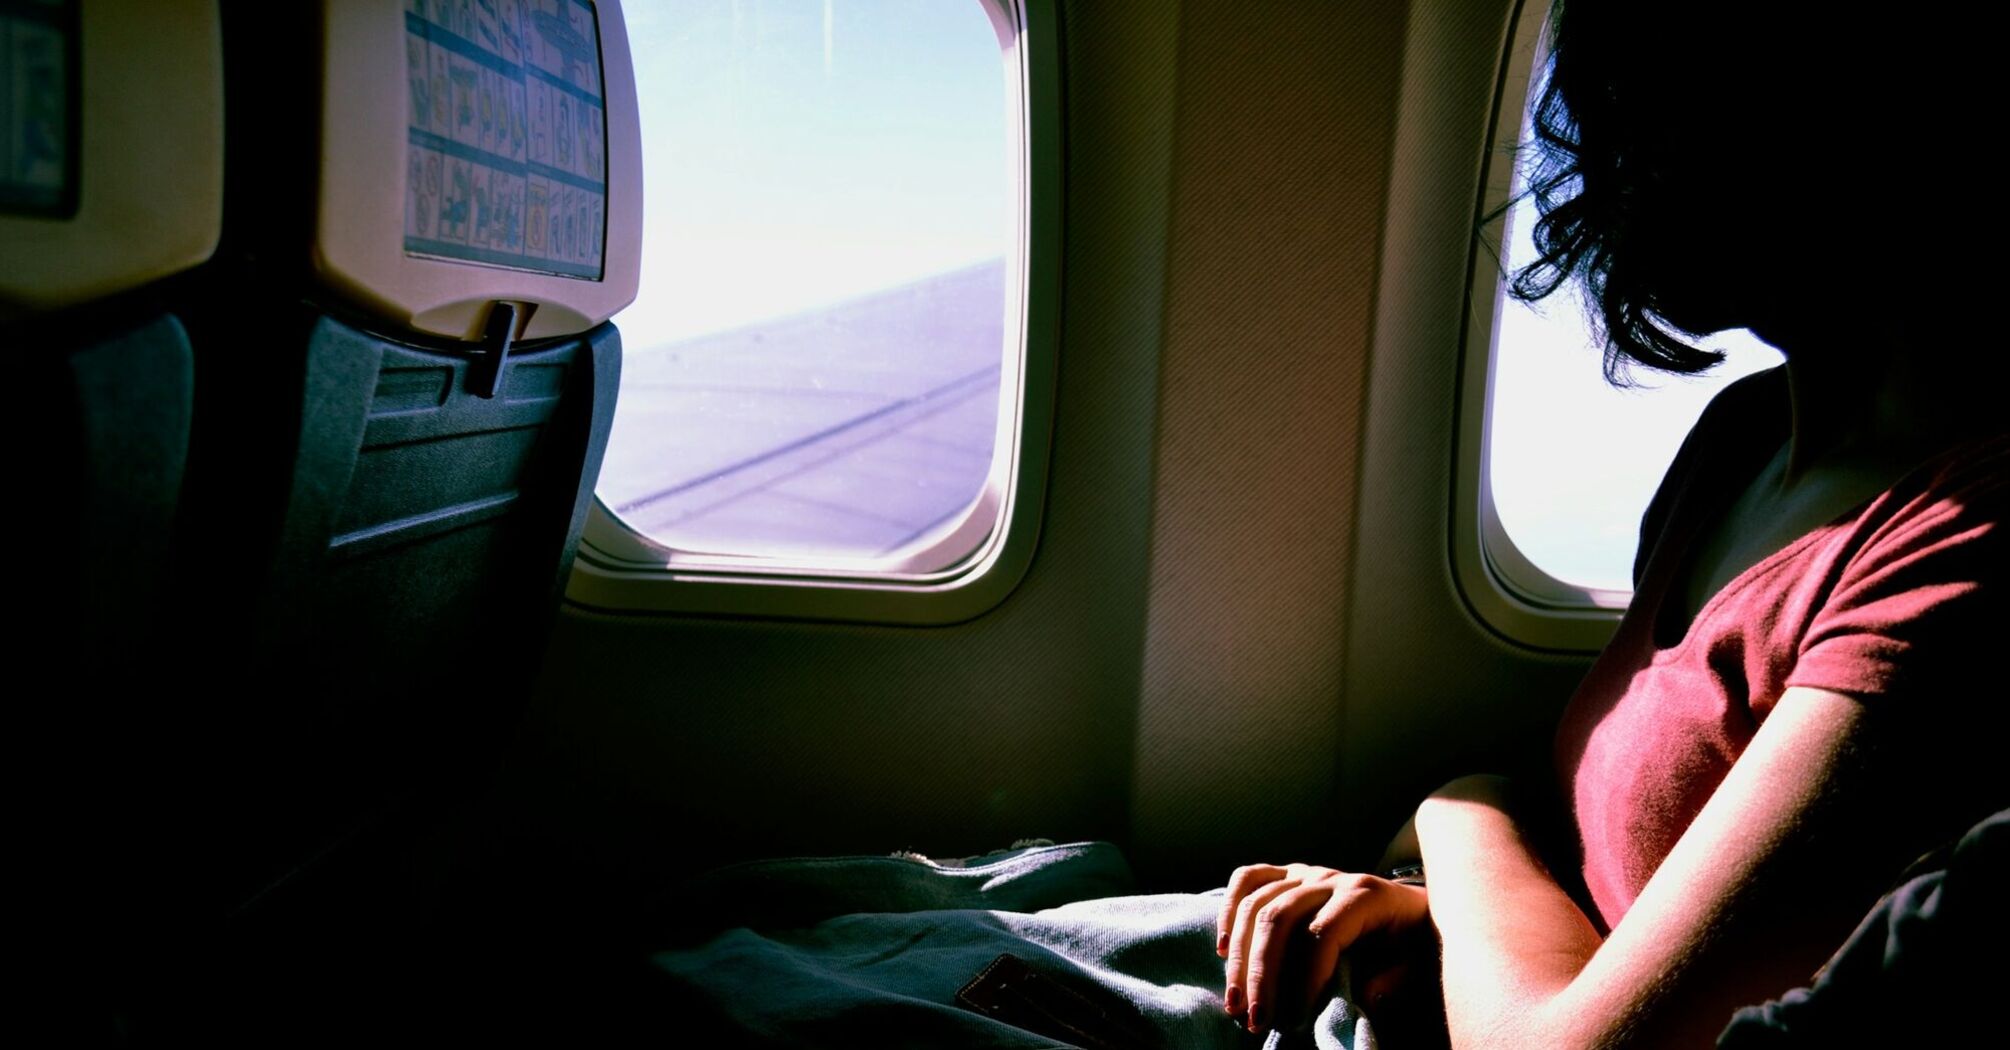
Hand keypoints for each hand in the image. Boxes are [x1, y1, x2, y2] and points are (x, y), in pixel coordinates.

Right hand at [1217, 862, 1430, 1034]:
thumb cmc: (1412, 941)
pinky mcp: (1286, 873)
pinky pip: (1247, 879)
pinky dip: (1228, 910)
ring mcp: (1305, 872)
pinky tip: (1221, 948)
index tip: (1297, 1020)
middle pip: (1279, 918)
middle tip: (1254, 1019)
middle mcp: (1330, 878)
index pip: (1322, 934)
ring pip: (1256, 904)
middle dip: (1261, 974)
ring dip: (1239, 957)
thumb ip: (1391, 979)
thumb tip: (1352, 996)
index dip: (1306, 979)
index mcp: (1365, 895)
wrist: (1414, 908)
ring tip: (1235, 1002)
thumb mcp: (1416, 963)